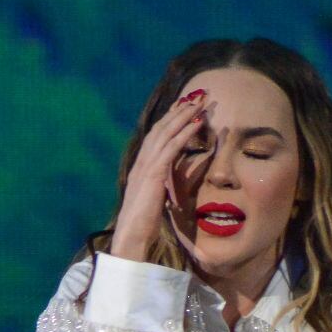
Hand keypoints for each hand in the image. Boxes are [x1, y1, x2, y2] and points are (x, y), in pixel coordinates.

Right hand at [110, 89, 205, 261]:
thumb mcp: (154, 198)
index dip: (171, 119)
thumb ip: (160, 185)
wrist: (131, 235)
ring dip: (184, 116)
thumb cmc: (144, 222)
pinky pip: (171, 148)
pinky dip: (184, 133)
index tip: (185, 106)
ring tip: (200, 103)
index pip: (157, 135)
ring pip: (166, 133)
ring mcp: (146, 166)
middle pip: (161, 127)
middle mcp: (142, 161)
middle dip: (179, 110)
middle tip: (197, 96)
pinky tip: (197, 123)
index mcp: (141, 166)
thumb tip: (169, 182)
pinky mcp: (153, 174)